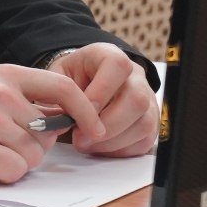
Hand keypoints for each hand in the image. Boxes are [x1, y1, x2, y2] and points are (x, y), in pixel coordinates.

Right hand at [0, 64, 104, 182]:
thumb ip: (19, 98)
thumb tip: (59, 123)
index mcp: (7, 75)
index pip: (65, 88)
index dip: (86, 110)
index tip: (94, 128)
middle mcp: (2, 93)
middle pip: (48, 133)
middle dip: (30, 146)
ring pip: (33, 156)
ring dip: (14, 162)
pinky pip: (14, 171)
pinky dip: (0, 175)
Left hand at [44, 44, 158, 156]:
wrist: (80, 85)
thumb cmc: (68, 81)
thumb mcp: (57, 78)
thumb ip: (60, 94)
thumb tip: (63, 121)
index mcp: (109, 56)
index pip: (118, 66)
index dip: (101, 91)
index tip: (81, 111)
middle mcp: (135, 76)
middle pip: (136, 99)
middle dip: (107, 125)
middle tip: (80, 138)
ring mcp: (147, 99)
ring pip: (144, 123)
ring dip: (112, 142)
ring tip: (86, 144)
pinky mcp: (150, 122)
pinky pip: (144, 141)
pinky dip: (120, 150)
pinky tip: (99, 148)